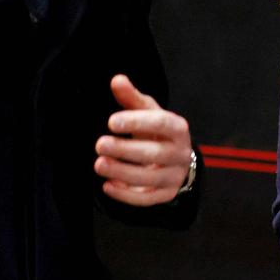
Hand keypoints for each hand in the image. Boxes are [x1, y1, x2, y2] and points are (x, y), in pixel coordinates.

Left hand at [95, 74, 192, 206]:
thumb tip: (117, 80)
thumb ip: (131, 98)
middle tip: (99, 144)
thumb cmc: (157, 132)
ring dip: (122, 172)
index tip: (111, 121)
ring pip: (149, 178)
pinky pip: (146, 199)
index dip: (137, 121)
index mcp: (178, 128)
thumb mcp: (148, 112)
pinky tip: (107, 186)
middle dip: (125, 149)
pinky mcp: (166, 194)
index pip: (161, 123)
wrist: (176, 160)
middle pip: (154, 153)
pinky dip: (126, 195)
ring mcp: (174, 176)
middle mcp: (180, 153)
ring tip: (99, 164)